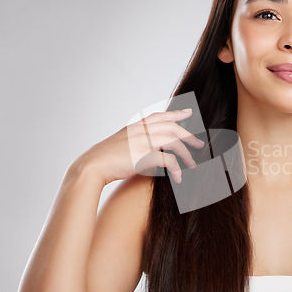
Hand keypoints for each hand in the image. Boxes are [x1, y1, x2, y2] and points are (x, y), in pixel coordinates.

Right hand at [75, 108, 204, 185]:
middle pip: (172, 127)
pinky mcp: (144, 156)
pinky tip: (179, 178)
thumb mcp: (120, 144)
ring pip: (174, 142)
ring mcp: (142, 142)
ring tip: (194, 164)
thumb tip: (148, 151)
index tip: (189, 112)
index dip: (176, 114)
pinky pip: (168, 161)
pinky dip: (177, 170)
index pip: (160, 116)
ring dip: (187, 154)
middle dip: (189, 135)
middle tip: (200, 143)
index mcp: (135, 127)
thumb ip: (135, 142)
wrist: (91, 166)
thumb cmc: (103, 160)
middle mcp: (141, 131)